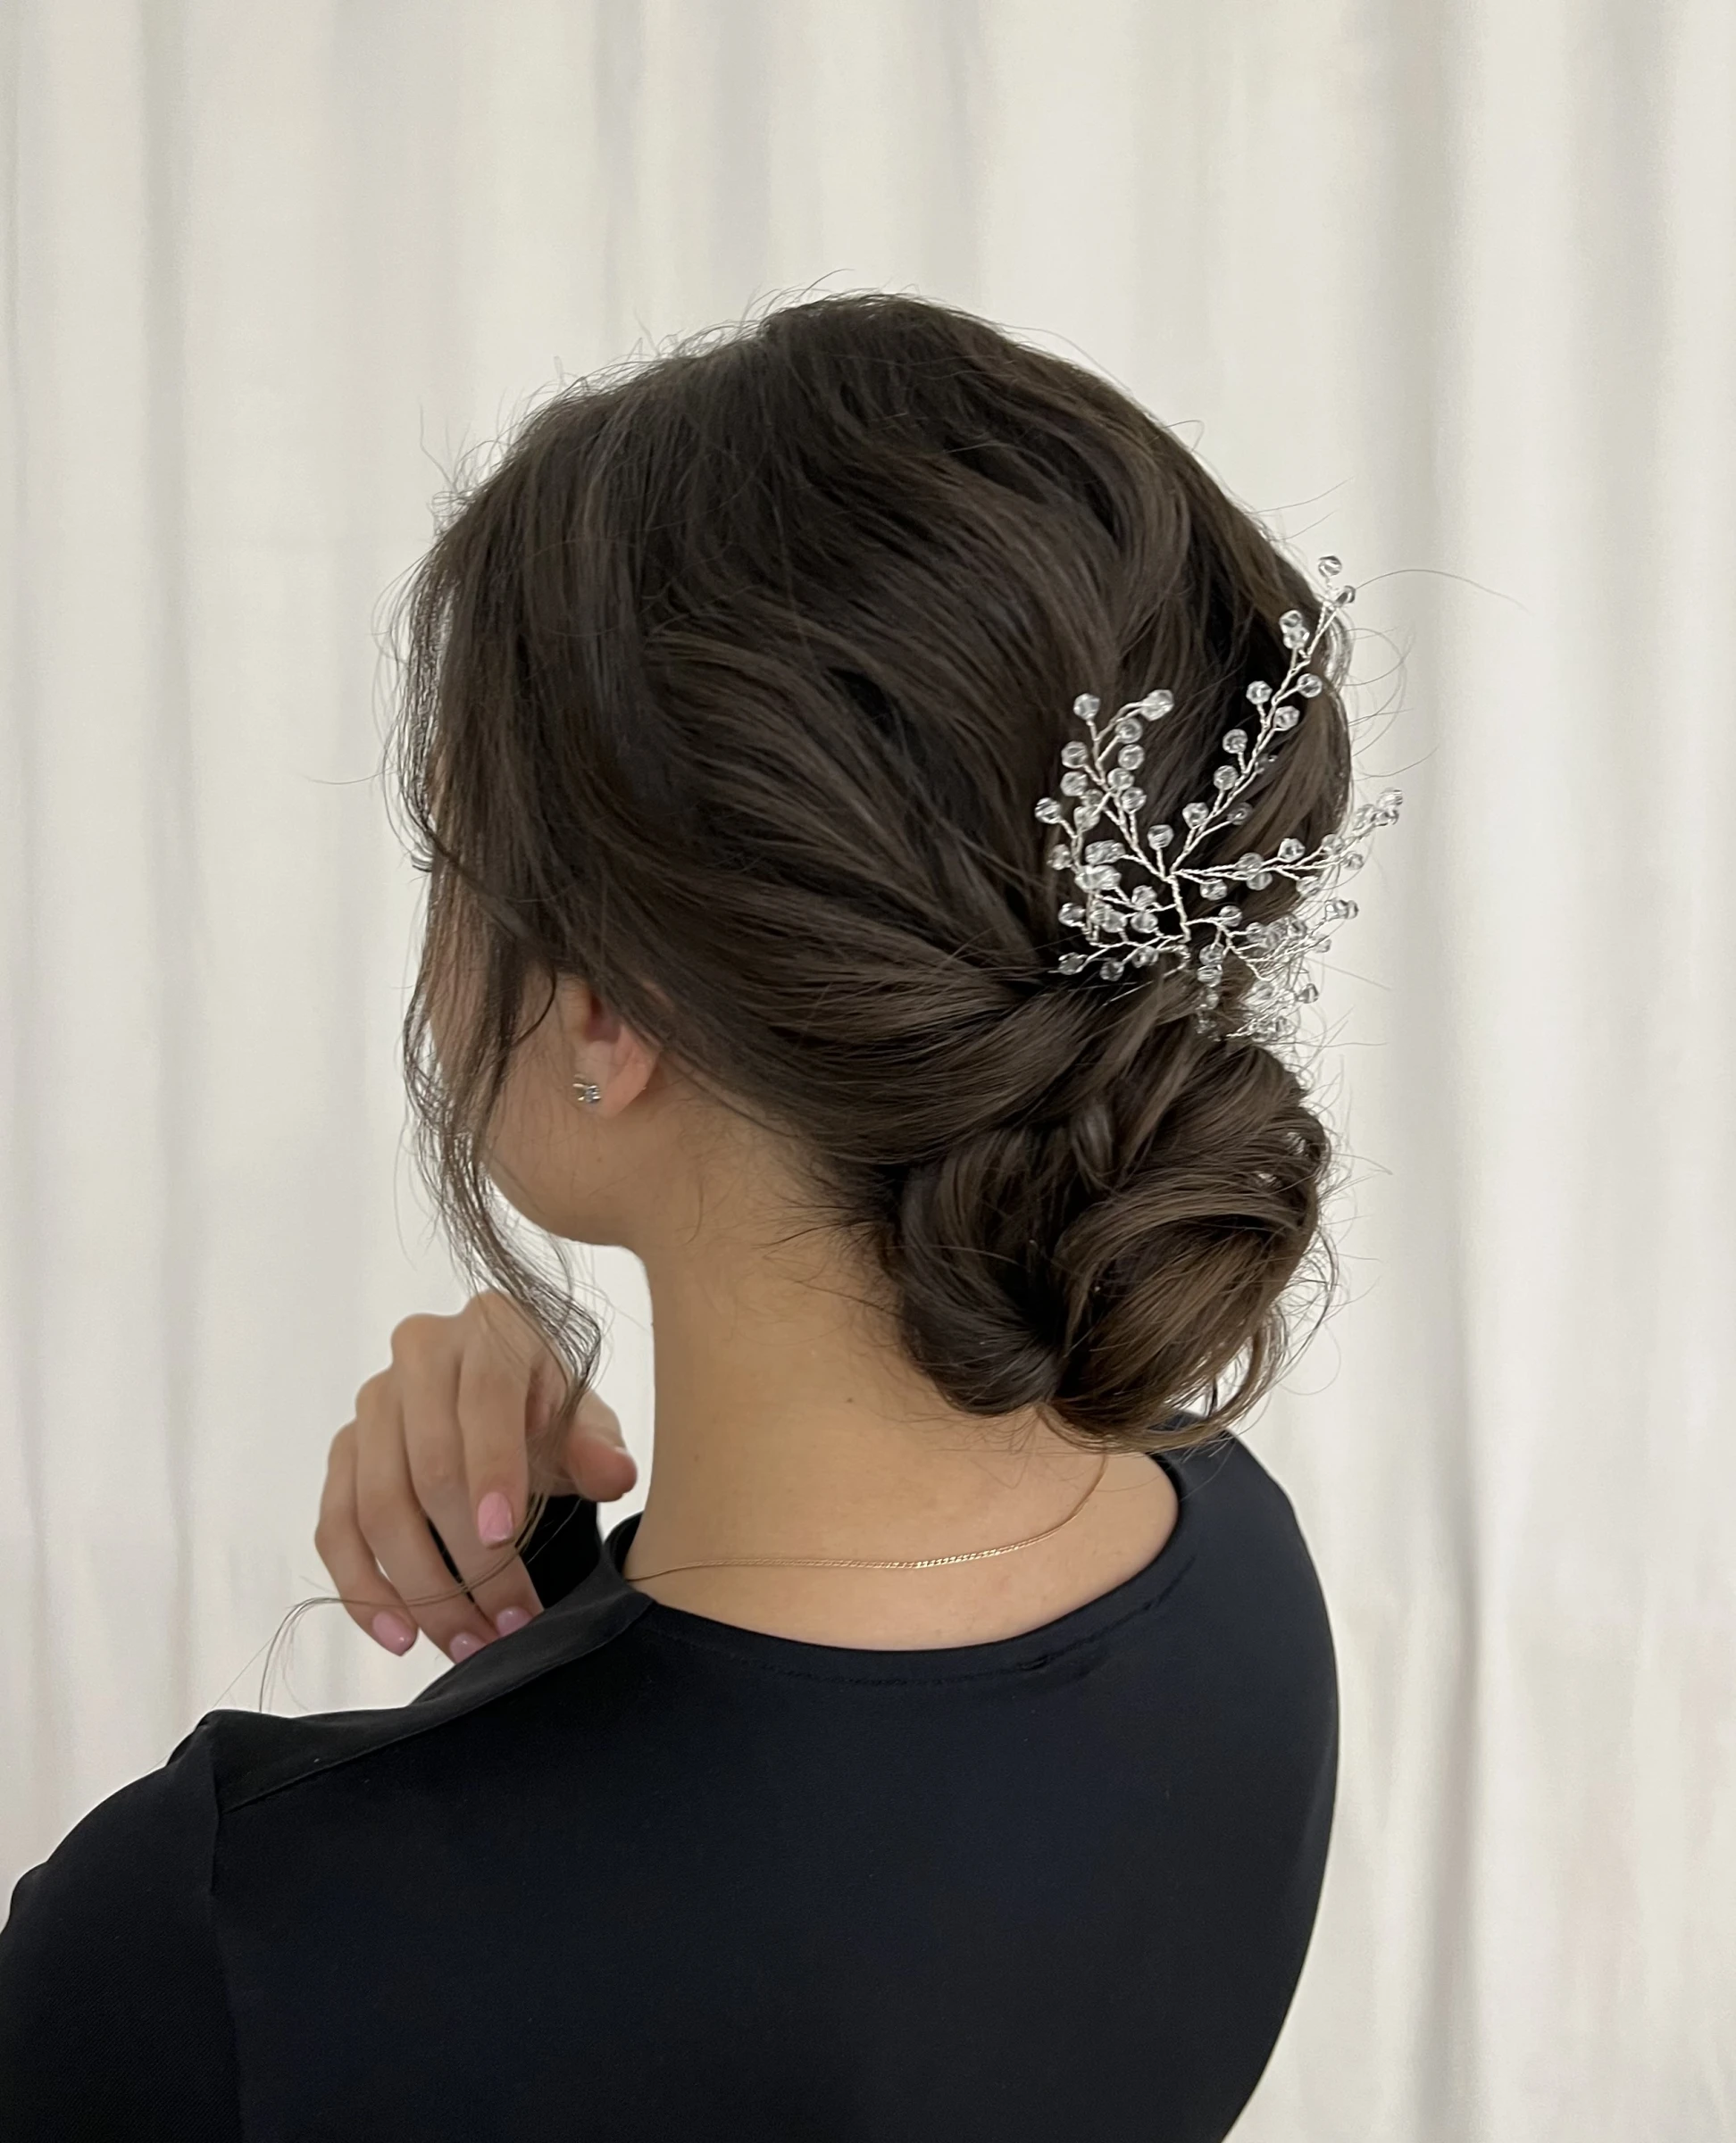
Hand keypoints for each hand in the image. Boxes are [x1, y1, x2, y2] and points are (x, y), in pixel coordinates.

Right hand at [315, 1290, 637, 1661]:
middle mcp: (420, 1354)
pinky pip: (336, 1529)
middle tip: (509, 1623)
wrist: (513, 1412)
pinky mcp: (343, 1455)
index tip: (505, 1539)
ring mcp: (372, 1405)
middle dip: (469, 1558)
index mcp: (491, 1327)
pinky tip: (401, 1635)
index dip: (493, 1470)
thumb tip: (616, 1473)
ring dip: (422, 1590)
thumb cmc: (554, 1414)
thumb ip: (598, 1448)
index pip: (485, 1399)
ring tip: (469, 1643)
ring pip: (377, 1507)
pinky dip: (363, 1590)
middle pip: (428, 1466)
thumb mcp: (587, 1423)